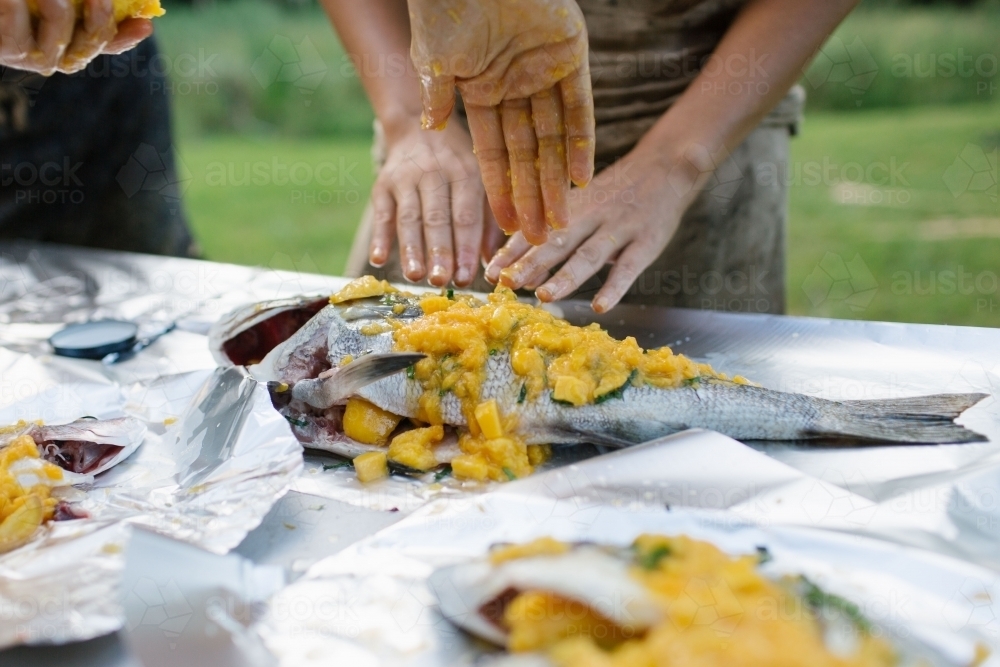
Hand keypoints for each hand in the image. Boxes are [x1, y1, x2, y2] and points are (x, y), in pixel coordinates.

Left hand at [0, 0, 150, 74]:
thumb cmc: (14, 5)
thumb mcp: (48, 6)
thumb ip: (80, 4)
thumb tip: (133, 9)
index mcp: (71, 43)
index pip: (108, 43)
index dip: (127, 37)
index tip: (145, 24)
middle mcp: (53, 55)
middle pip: (88, 44)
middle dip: (98, 21)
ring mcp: (28, 55)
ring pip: (59, 37)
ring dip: (60, 9)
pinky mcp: (4, 48)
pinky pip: (17, 25)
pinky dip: (17, 7)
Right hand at [370, 118, 485, 286]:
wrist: (418, 128)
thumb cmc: (457, 165)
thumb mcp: (481, 181)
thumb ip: (489, 220)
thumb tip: (491, 262)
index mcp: (465, 173)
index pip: (466, 216)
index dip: (466, 248)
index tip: (467, 277)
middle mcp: (435, 173)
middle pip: (437, 218)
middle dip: (439, 252)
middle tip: (441, 281)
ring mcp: (406, 178)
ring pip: (409, 218)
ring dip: (411, 250)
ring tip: (415, 277)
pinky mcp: (383, 184)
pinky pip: (381, 213)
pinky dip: (379, 237)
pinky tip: (378, 259)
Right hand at [408, 0, 594, 243]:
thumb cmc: (445, 7)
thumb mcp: (433, 59)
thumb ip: (437, 96)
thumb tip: (431, 129)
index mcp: (482, 92)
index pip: (494, 154)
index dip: (501, 191)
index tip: (507, 227)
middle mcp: (515, 89)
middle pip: (528, 156)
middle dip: (534, 199)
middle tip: (540, 240)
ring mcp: (544, 76)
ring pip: (554, 141)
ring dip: (557, 183)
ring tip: (562, 223)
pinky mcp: (571, 59)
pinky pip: (579, 110)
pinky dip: (581, 144)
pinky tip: (581, 180)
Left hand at [484, 143, 705, 312]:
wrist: (667, 166)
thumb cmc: (616, 194)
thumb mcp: (582, 206)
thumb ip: (555, 237)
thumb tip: (522, 272)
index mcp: (571, 207)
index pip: (537, 230)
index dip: (512, 251)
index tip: (490, 272)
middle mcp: (592, 216)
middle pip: (558, 242)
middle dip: (530, 264)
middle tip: (507, 284)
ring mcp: (620, 229)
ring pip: (589, 255)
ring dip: (566, 276)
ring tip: (544, 296)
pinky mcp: (647, 242)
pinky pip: (630, 267)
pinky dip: (615, 287)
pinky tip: (600, 306)